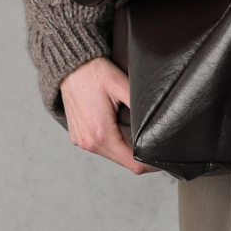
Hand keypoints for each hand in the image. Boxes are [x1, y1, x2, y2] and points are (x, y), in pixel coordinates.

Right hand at [60, 57, 157, 174]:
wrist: (69, 66)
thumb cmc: (95, 72)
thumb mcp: (121, 84)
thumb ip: (138, 104)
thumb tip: (157, 121)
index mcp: (101, 133)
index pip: (132, 163)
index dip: (150, 163)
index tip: (161, 156)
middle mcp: (89, 141)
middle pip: (123, 162)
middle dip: (139, 157)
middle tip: (153, 144)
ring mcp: (81, 141)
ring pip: (111, 156)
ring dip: (124, 150)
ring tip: (135, 134)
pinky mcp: (77, 137)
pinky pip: (99, 148)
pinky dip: (111, 144)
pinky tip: (117, 130)